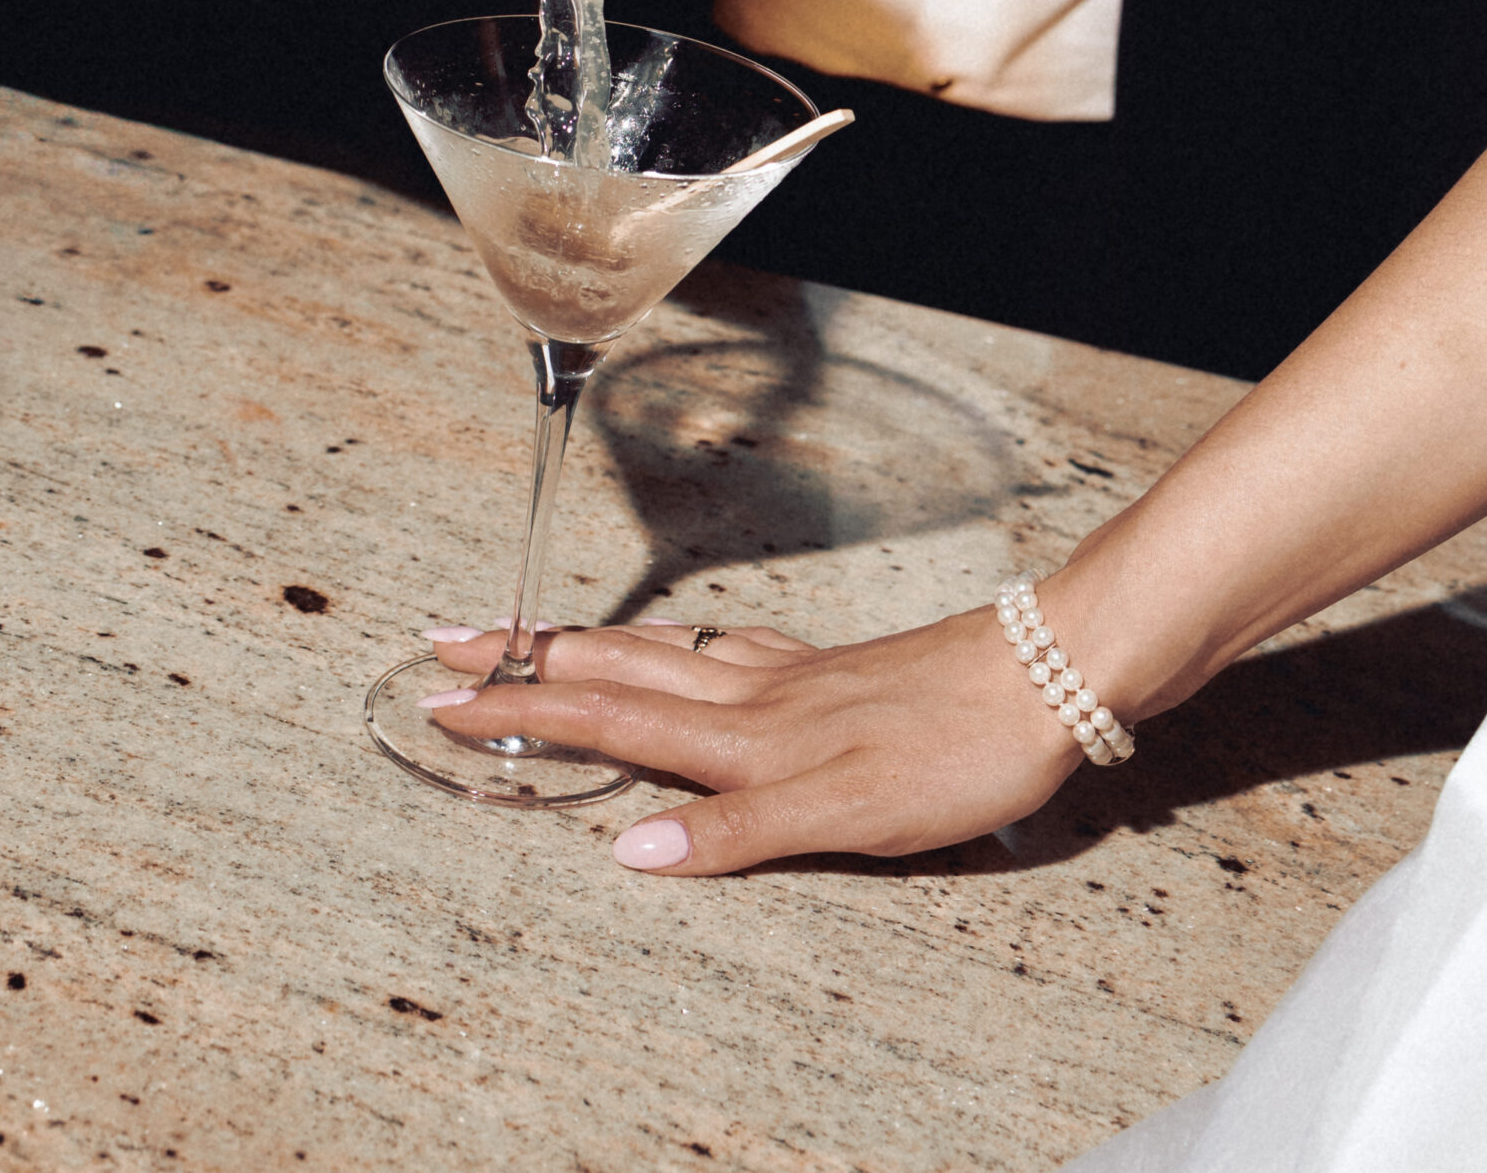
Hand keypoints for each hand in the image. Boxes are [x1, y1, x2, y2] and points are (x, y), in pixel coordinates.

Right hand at [422, 612, 1083, 874]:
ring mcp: (792, 677)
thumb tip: (628, 848)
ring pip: (664, 655)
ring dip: (588, 647)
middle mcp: (756, 696)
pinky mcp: (833, 671)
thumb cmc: (957, 749)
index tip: (442, 699)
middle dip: (527, 661)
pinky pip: (728, 652)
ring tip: (532, 638)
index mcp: (746, 736)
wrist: (1045, 677)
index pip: (608, 719)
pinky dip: (681, 648)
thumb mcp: (846, 812)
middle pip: (618, 670)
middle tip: (448, 643)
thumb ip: (735, 831)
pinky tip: (692, 649)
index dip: (522, 711)